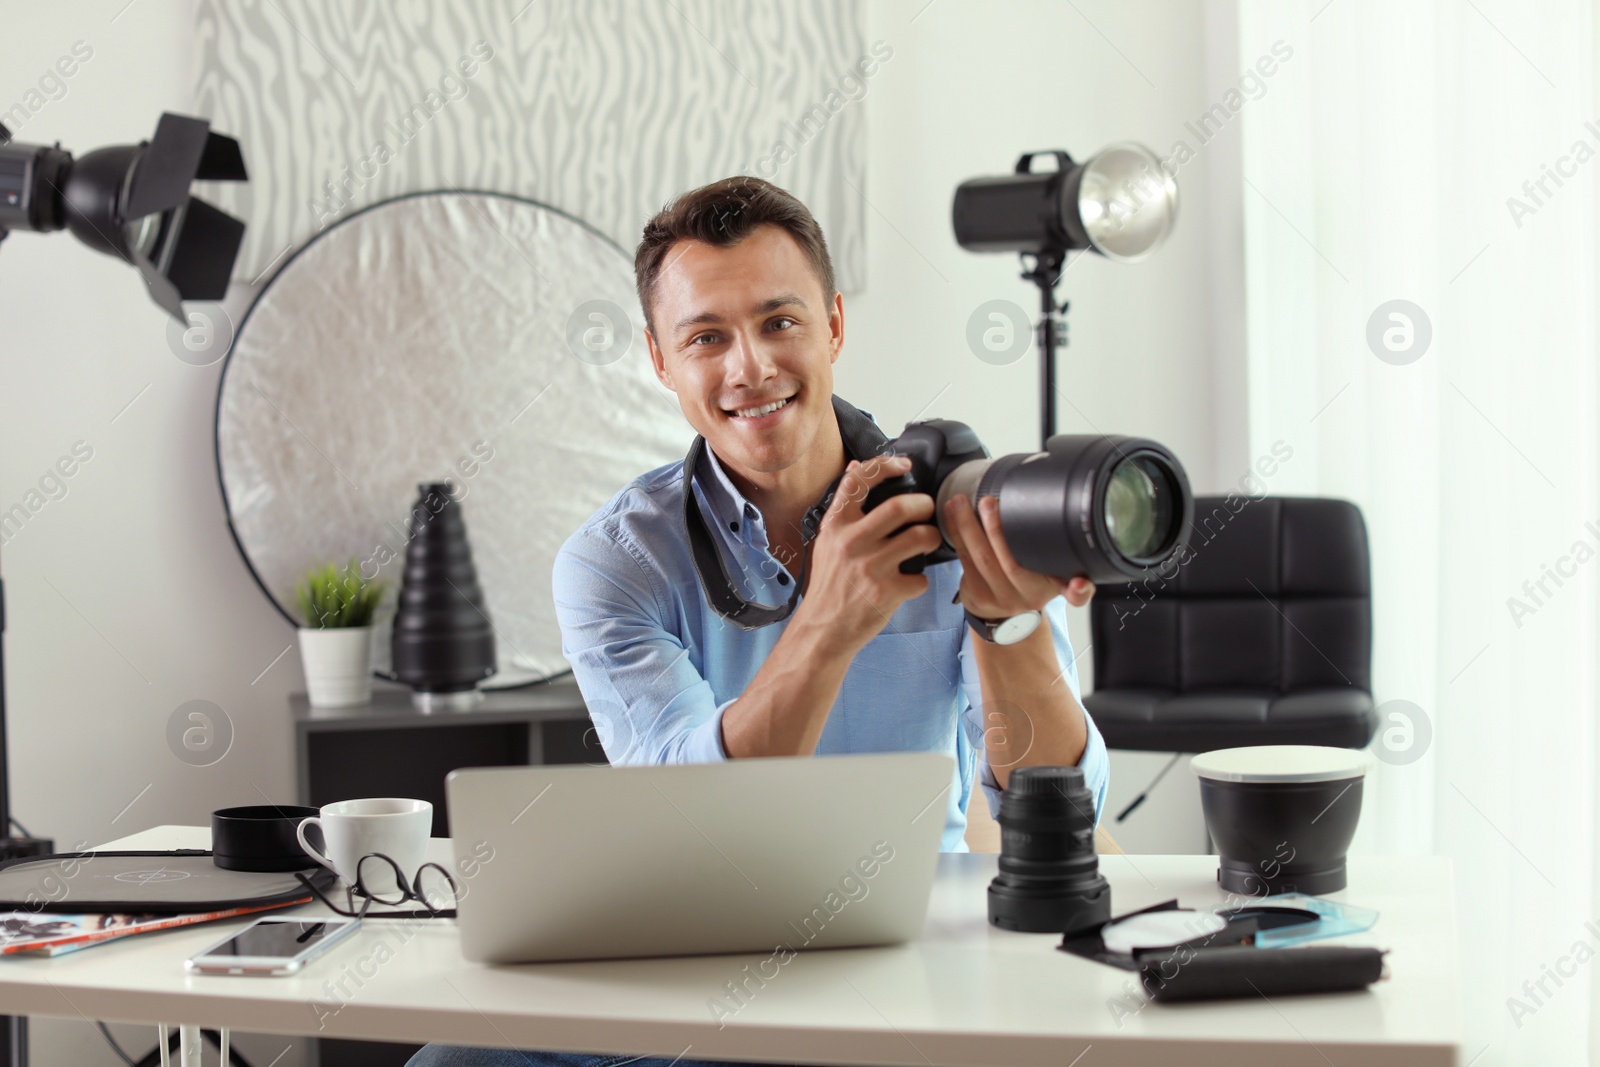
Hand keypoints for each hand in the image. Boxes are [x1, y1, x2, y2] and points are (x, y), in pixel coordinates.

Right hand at [795, 454, 944, 654]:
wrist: (823, 629)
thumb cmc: (829, 585)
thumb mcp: (827, 541)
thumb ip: (844, 507)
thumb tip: (856, 466)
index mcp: (836, 525)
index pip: (860, 480)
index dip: (886, 465)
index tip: (905, 466)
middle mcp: (852, 542)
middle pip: (901, 506)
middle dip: (924, 504)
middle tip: (927, 510)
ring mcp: (870, 567)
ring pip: (920, 537)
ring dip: (932, 538)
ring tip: (927, 543)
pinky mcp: (886, 592)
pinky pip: (921, 577)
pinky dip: (921, 580)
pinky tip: (911, 583)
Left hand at [943, 494, 1095, 618]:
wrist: (1006, 617)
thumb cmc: (1030, 582)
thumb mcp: (1055, 573)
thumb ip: (1067, 556)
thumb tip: (1065, 515)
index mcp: (1055, 587)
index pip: (1075, 593)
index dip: (1079, 590)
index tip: (1079, 583)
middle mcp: (1030, 597)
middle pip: (1013, 565)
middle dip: (996, 530)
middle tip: (987, 502)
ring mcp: (1001, 599)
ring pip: (982, 560)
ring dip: (967, 527)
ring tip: (960, 502)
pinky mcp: (976, 596)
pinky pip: (964, 561)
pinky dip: (956, 534)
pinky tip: (952, 515)